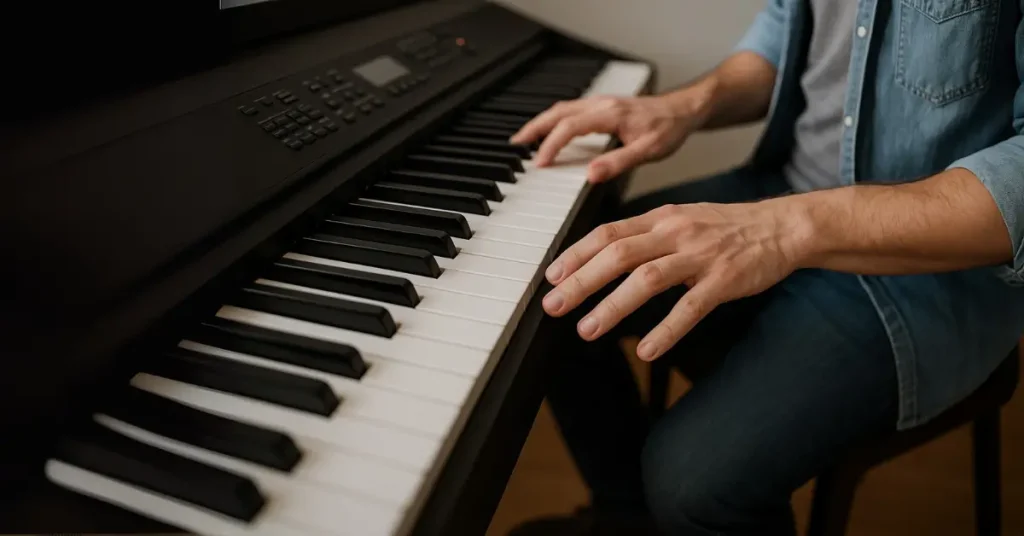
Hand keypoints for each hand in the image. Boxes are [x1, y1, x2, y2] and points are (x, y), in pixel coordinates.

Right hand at [510, 94, 704, 182]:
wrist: (685, 109)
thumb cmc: (670, 129)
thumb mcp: (649, 151)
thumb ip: (618, 162)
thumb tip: (590, 175)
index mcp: (609, 114)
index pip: (569, 127)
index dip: (551, 145)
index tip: (539, 164)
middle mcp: (602, 104)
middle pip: (558, 112)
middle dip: (534, 128)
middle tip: (516, 144)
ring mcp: (602, 102)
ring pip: (562, 108)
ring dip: (542, 122)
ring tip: (525, 138)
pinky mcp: (604, 105)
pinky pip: (571, 109)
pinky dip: (555, 120)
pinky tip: (552, 131)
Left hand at [540, 199, 810, 360]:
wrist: (783, 227)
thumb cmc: (727, 228)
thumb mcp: (681, 220)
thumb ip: (645, 235)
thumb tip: (603, 253)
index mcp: (661, 219)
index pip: (608, 233)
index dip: (576, 254)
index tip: (552, 275)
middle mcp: (675, 233)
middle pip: (618, 254)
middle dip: (581, 281)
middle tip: (553, 305)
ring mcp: (700, 256)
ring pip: (647, 279)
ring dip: (612, 306)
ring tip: (587, 329)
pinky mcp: (724, 280)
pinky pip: (690, 307)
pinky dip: (666, 330)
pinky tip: (646, 350)